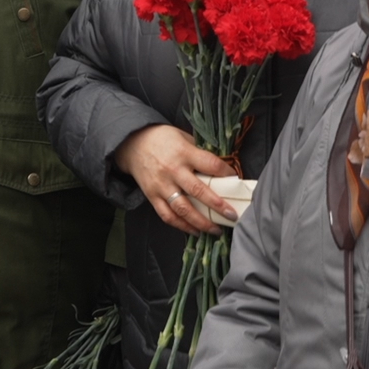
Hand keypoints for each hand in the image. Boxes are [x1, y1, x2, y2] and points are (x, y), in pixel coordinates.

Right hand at [114, 124, 236, 235]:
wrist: (132, 143)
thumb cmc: (162, 139)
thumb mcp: (183, 137)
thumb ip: (199, 153)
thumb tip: (220, 169)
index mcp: (184, 153)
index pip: (210, 165)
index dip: (226, 174)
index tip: (235, 181)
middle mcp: (173, 171)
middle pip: (198, 191)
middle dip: (218, 205)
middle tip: (232, 215)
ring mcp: (162, 185)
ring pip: (183, 208)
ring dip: (201, 222)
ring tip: (215, 229)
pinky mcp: (152, 196)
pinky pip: (168, 215)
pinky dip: (182, 226)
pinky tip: (195, 231)